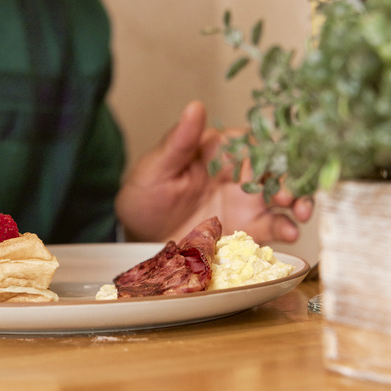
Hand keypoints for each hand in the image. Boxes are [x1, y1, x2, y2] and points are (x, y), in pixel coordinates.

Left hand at [114, 101, 312, 244]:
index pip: (252, 143)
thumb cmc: (145, 195)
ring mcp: (245, 202)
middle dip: (292, 178)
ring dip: (299, 202)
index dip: (268, 151)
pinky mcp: (247, 227)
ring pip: (283, 196)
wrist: (139, 234)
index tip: (274, 163)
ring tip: (301, 212)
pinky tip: (290, 233)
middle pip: (276, 169)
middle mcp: (238, 174)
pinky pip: (273, 226)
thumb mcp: (157, 168)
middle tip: (293, 195)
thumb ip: (179, 142)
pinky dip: (286, 228)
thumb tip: (194, 107)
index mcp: (219, 151)